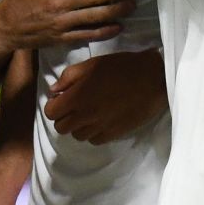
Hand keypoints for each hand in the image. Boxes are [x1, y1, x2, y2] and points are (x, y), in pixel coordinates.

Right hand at [0, 0, 138, 47]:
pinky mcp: (62, 38)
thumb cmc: (18, 0)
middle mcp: (57, 3)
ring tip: (131, 5)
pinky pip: (87, 34)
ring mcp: (61, 22)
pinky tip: (117, 27)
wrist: (4, 28)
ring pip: (94, 17)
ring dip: (116, 11)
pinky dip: (104, 31)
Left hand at [44, 48, 166, 144]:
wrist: (152, 78)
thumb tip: (54, 91)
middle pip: (61, 128)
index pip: (51, 112)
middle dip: (64, 118)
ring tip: (89, 114)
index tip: (63, 99)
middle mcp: (85, 115)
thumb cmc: (121, 67)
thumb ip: (69, 77)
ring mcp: (99, 127)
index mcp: (77, 96)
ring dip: (79, 126)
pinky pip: (94, 141)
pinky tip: (101, 121)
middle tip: (74, 107)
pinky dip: (94, 133)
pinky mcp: (114, 134)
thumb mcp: (91, 64)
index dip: (54, 106)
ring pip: (77, 136)